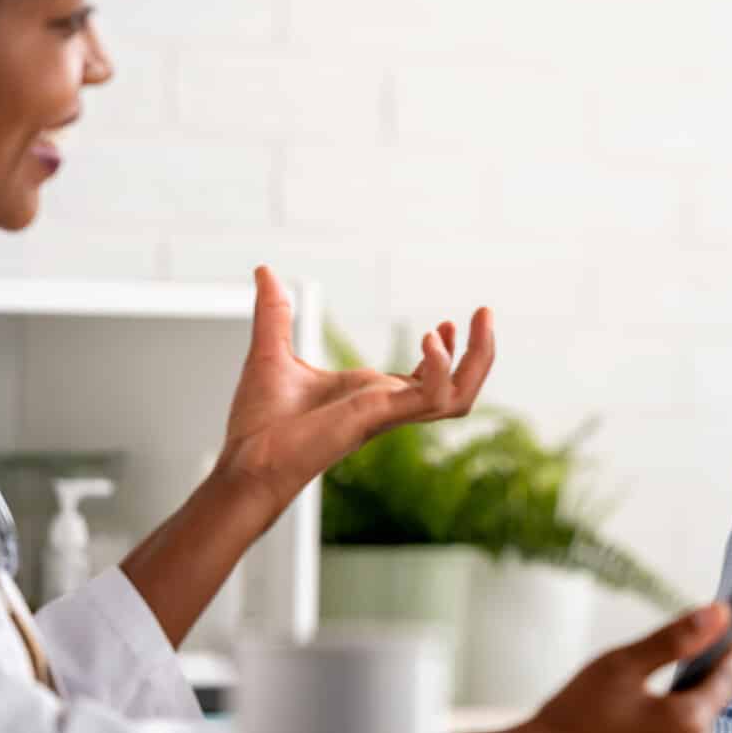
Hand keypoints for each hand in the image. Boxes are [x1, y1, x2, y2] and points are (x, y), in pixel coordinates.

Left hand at [216, 266, 494, 523]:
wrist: (246, 459)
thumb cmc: (260, 423)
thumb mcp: (271, 351)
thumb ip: (274, 312)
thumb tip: (264, 273)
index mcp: (371, 396)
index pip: (428, 380)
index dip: (446, 353)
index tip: (444, 324)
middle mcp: (388, 406)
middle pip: (460, 388)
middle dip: (480, 353)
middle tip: (485, 314)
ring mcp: (388, 413)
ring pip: (461, 396)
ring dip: (479, 360)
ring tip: (481, 321)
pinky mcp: (381, 417)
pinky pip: (433, 397)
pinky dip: (440, 367)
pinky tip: (431, 339)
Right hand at [497, 602, 731, 732]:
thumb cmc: (575, 716)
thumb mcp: (623, 664)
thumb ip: (676, 638)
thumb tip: (718, 614)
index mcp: (686, 723)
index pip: (725, 680)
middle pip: (710, 705)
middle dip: (697, 684)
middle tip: (668, 670)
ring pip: (696, 728)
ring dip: (681, 709)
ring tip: (640, 704)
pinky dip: (668, 731)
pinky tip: (639, 725)